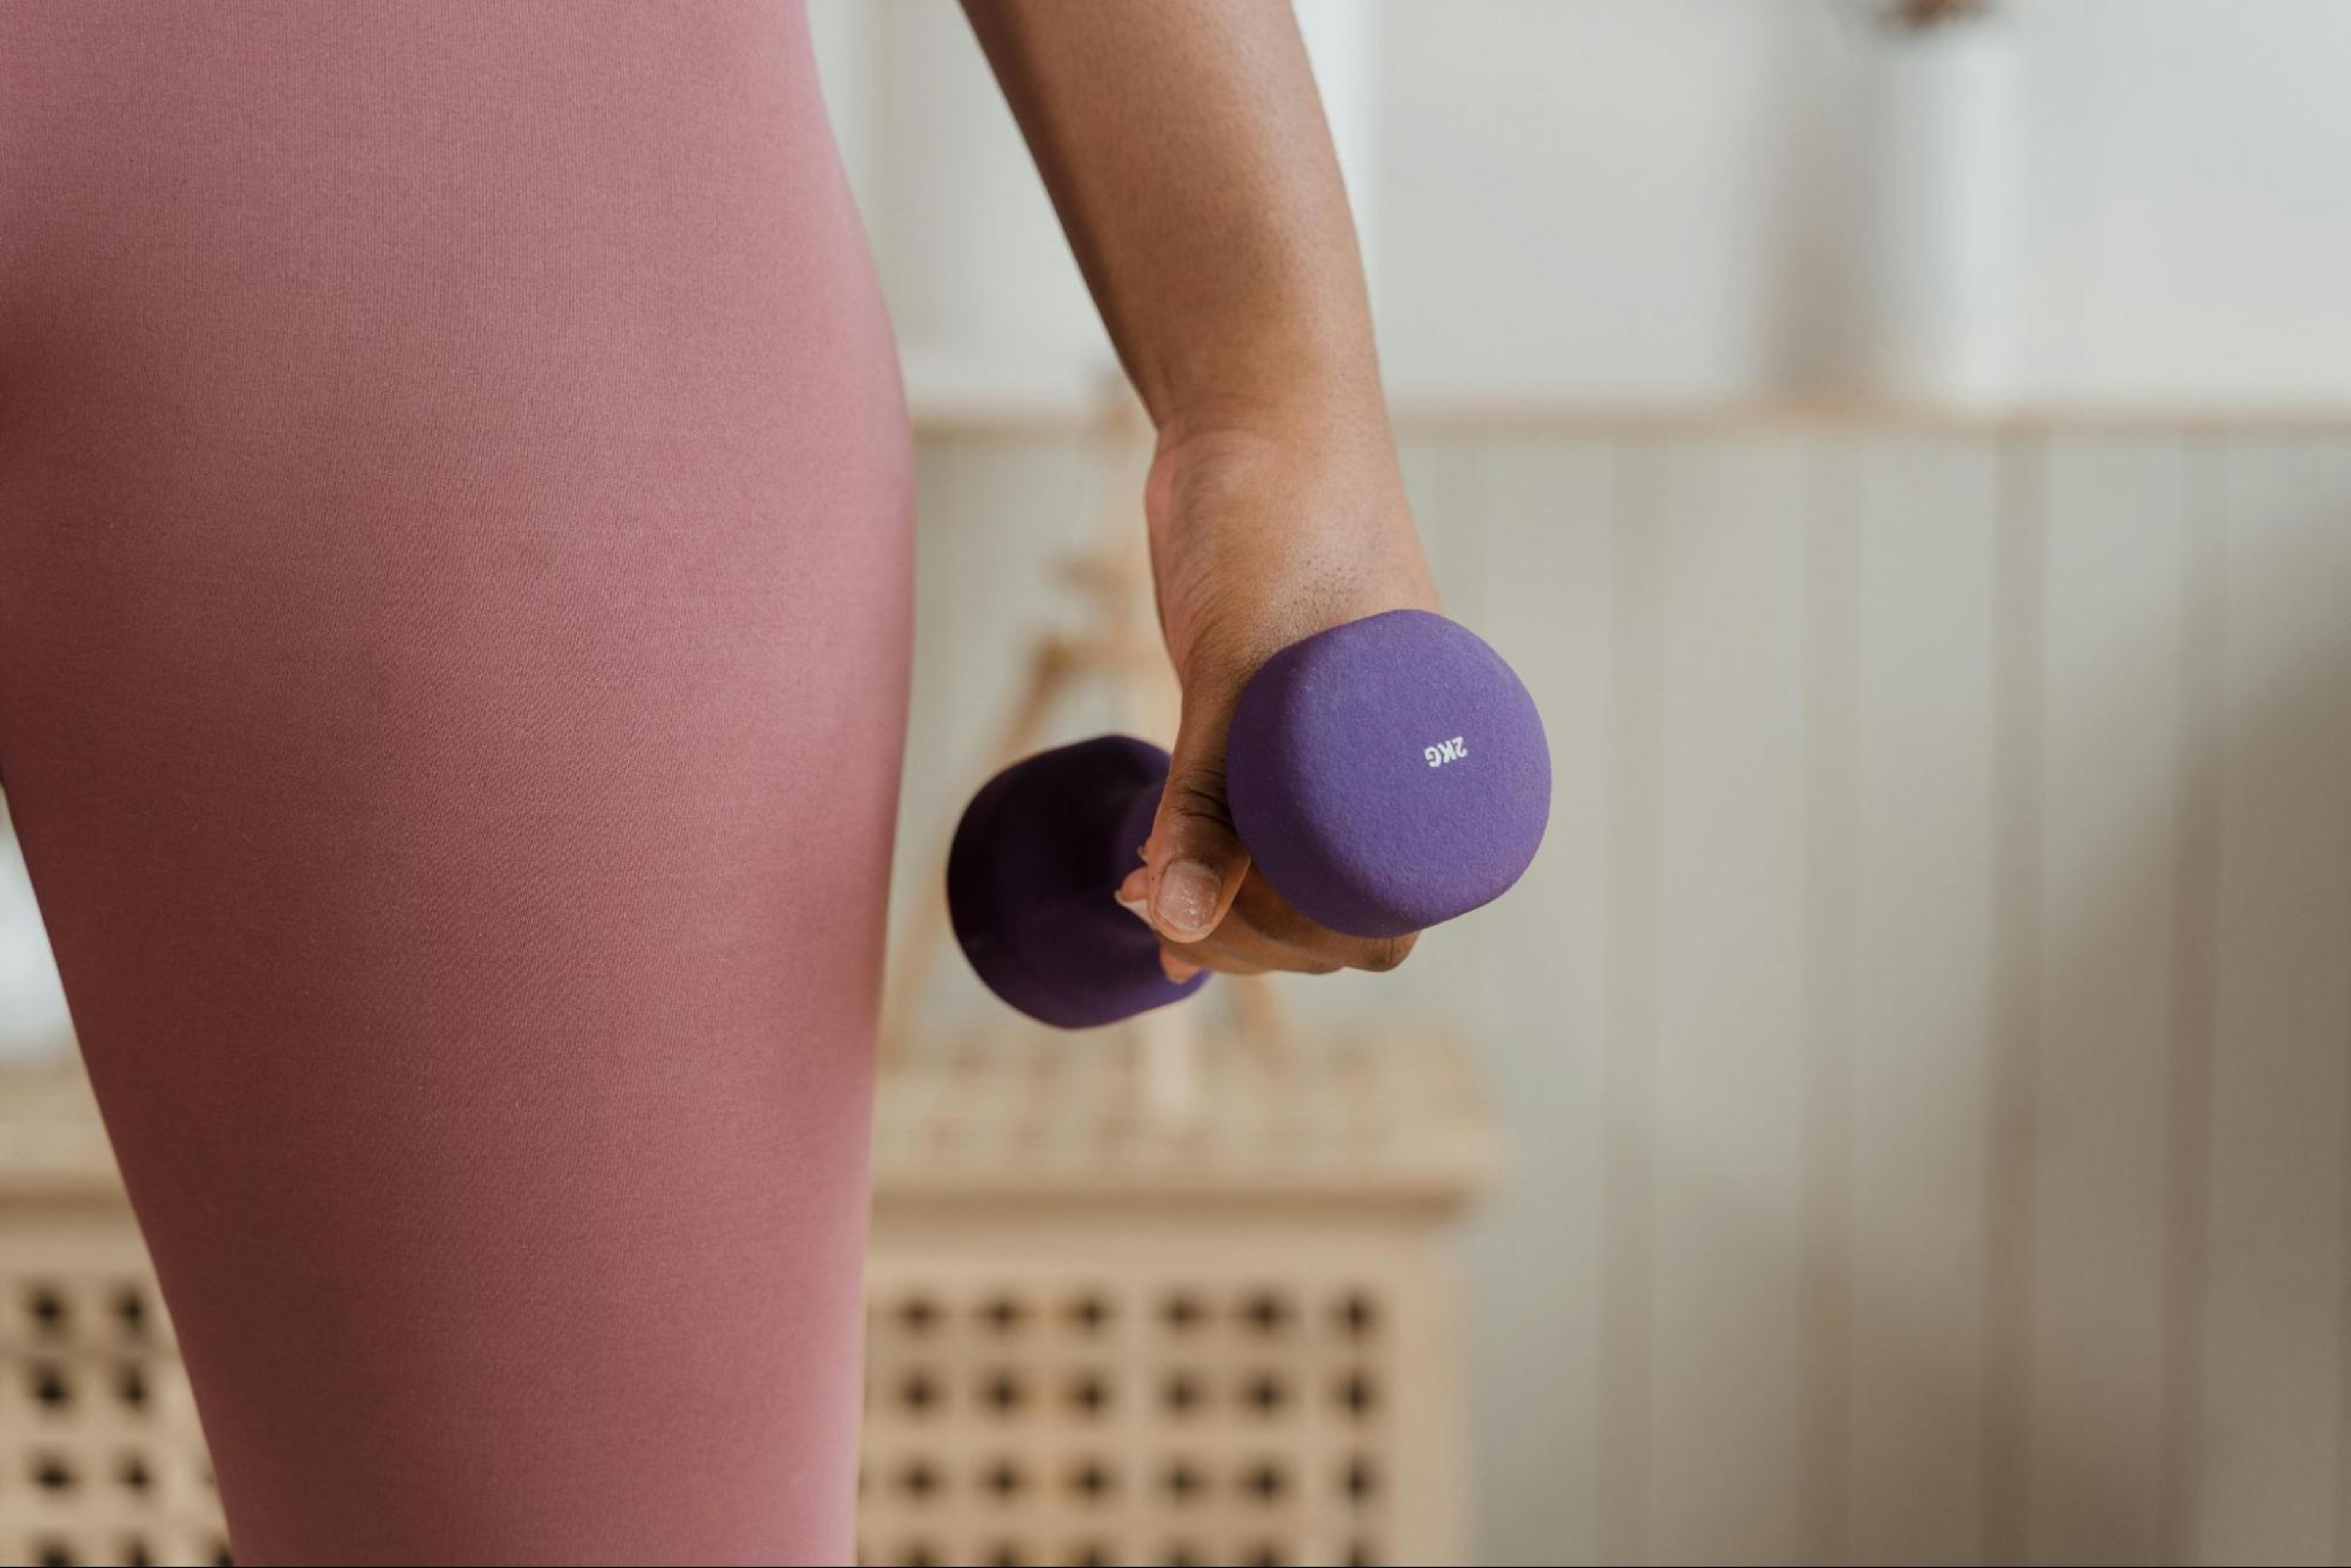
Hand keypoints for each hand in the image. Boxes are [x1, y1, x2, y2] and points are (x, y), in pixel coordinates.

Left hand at [1115, 417, 1441, 981]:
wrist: (1253, 414)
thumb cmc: (1283, 517)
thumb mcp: (1239, 669)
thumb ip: (1210, 796)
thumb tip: (1177, 924)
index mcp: (1432, 759)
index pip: (1389, 910)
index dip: (1310, 947)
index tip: (1218, 934)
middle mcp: (1386, 762)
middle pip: (1338, 907)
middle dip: (1257, 939)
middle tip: (1164, 923)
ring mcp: (1329, 743)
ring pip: (1289, 869)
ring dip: (1225, 907)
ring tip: (1145, 905)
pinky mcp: (1270, 717)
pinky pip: (1252, 819)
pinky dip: (1207, 858)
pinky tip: (1154, 883)